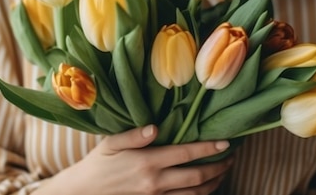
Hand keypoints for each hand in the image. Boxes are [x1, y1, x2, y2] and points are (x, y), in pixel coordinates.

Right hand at [34, 125, 232, 194]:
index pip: (186, 153)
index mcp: (147, 162)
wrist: (84, 193)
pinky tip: (205, 187)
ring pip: (195, 194)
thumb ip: (135, 135)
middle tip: (231, 157)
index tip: (226, 142)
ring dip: (214, 183)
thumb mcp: (111, 144)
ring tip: (223, 171)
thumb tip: (156, 127)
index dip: (209, 148)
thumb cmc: (97, 164)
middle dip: (219, 167)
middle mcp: (155, 182)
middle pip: (197, 176)